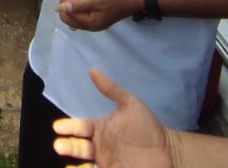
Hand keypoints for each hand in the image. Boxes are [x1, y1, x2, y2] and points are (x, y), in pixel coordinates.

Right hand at [52, 68, 174, 167]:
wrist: (169, 151)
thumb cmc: (148, 127)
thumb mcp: (130, 104)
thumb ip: (111, 89)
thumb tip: (93, 70)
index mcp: (99, 128)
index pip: (79, 126)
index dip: (68, 127)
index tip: (58, 127)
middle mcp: (98, 146)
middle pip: (77, 147)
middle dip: (67, 146)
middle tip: (59, 145)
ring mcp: (105, 162)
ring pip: (83, 165)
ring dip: (74, 166)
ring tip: (68, 166)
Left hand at [56, 0, 141, 31]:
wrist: (132, 0)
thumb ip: (78, 4)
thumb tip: (59, 8)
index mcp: (89, 23)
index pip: (68, 17)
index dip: (63, 3)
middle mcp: (90, 26)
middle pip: (69, 18)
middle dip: (66, 3)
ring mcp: (93, 23)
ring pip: (75, 15)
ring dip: (72, 3)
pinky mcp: (96, 18)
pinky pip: (82, 13)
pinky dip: (79, 4)